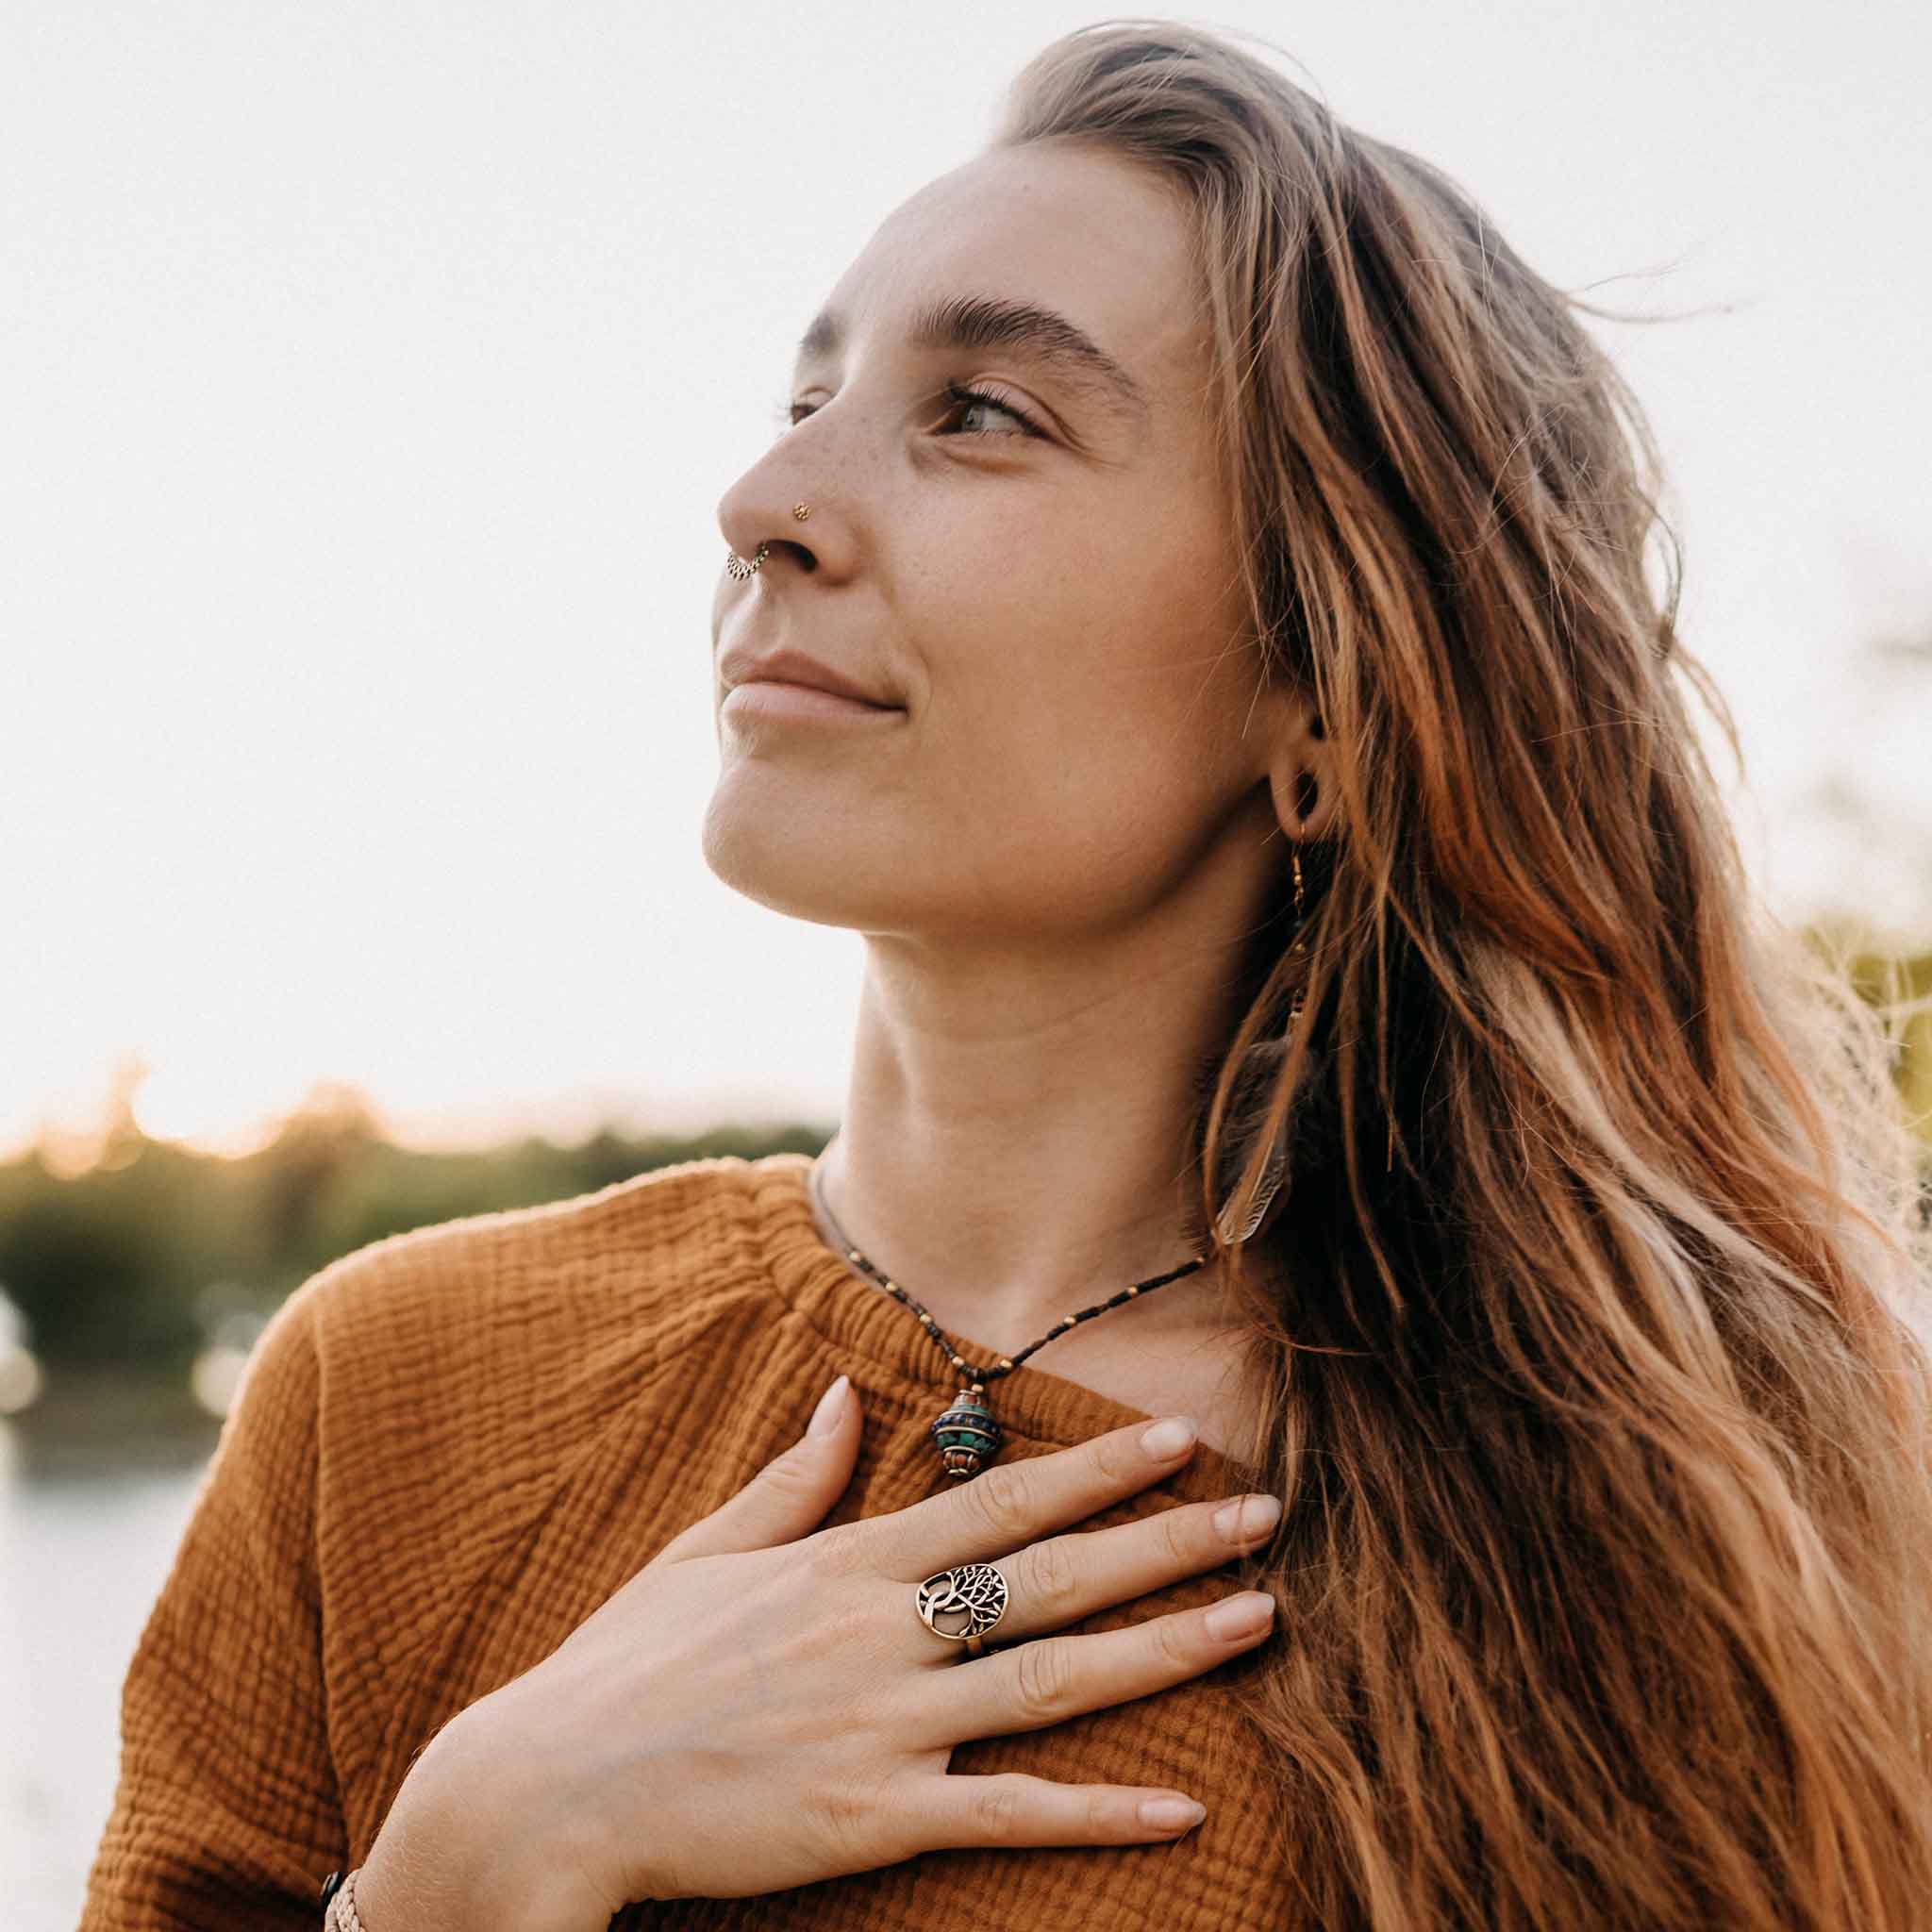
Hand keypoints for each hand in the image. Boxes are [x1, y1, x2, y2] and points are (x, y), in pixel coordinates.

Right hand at [361, 1377, 1278, 1927]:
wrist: (550, 1789)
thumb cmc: (626, 1667)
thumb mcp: (705, 1552)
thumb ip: (790, 1480)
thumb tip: (837, 1398)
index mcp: (845, 1563)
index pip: (997, 1498)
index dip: (1097, 1467)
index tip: (1178, 1438)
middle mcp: (881, 1632)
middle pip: (1052, 1575)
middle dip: (1167, 1540)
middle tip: (1266, 1513)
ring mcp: (883, 1725)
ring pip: (1053, 1680)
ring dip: (1165, 1647)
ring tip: (1258, 1619)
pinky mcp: (872, 1819)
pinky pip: (1006, 1813)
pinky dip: (1098, 1812)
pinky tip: (1182, 1809)